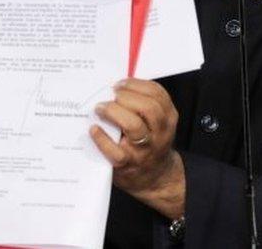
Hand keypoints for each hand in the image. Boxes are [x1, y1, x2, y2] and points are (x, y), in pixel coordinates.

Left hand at [91, 78, 184, 219]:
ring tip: (101, 108)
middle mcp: (160, 133)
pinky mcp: (127, 165)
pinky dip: (102, 138)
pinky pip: (115, 151)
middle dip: (126, 96)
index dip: (136, 84)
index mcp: (168, 118)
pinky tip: (94, 129)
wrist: (156, 178)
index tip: (120, 84)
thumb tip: (118, 86)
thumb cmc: (151, 143)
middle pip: (149, 108)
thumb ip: (145, 104)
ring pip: (134, 126)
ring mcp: (144, 150)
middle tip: (111, 95)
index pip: (157, 94)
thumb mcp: (158, 123)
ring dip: (114, 112)